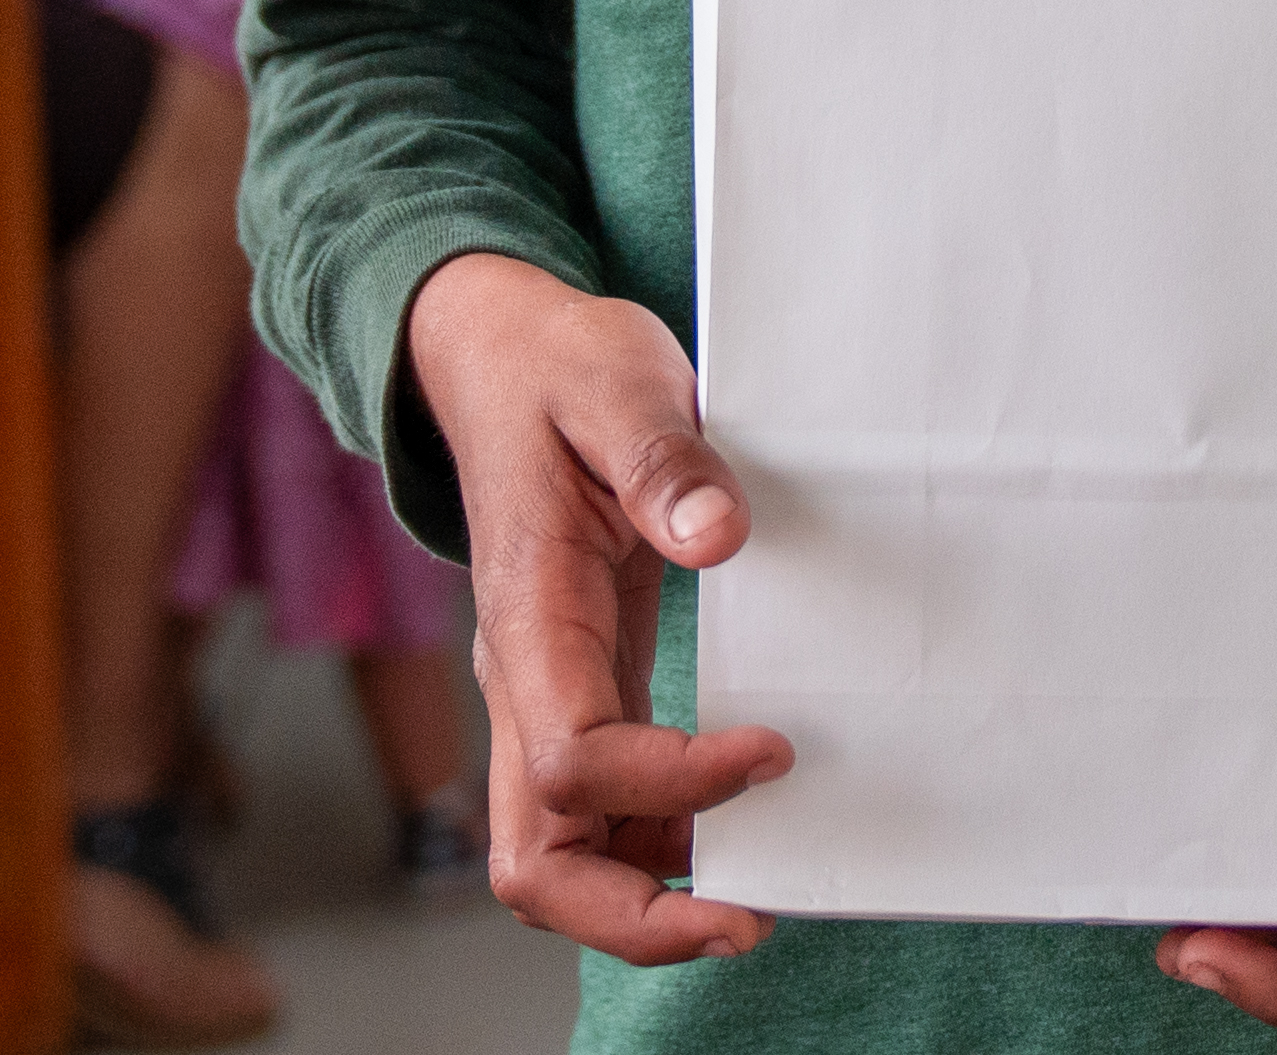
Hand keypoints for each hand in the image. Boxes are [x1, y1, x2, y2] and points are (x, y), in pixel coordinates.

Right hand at [404, 253, 784, 965]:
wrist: (502, 359)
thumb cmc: (560, 370)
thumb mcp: (617, 379)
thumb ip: (663, 457)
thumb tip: (718, 537)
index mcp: (527, 616)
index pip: (574, 760)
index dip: (673, 782)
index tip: (774, 748)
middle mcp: (521, 681)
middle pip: (533, 862)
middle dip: (634, 916)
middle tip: (747, 915)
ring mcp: (545, 699)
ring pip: (558, 857)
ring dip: (647, 898)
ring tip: (762, 887)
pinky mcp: (580, 694)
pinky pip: (597, 813)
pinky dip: (658, 847)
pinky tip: (735, 827)